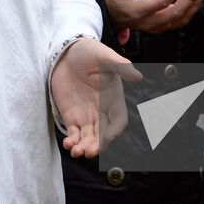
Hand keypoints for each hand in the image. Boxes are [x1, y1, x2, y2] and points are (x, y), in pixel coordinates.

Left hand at [51, 38, 141, 158]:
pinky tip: (68, 144)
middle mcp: (102, 110)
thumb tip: (138, 76)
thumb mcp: (104, 56)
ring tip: (76, 151)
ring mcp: (87, 115)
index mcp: (113, 98)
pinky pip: (74, 133)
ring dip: (84, 147)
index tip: (105, 139)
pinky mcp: (72, 116)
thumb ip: (120, 66)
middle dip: (97, 146)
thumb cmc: (89, 52)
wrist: (65, 52)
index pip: (118, 121)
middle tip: (88, 152)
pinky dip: (72, 141)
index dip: (113, 132)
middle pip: (103, 135)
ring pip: (88, 138)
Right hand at [103, 0, 203, 33]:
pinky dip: (190, 10)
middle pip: (175, 13)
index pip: (161, 2)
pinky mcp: (161, 26)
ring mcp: (156, 26)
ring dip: (193, 5)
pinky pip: (179, 21)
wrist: (112, 16)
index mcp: (139, 11)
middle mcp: (149, 22)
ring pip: (180, 19)